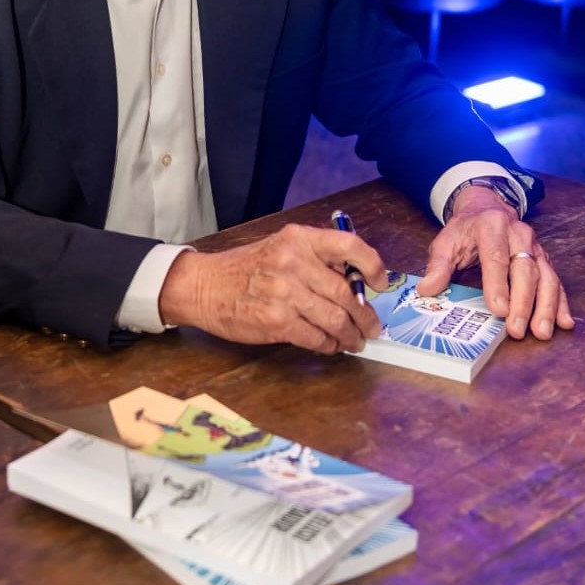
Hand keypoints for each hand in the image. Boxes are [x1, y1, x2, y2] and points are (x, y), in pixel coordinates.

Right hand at [160, 224, 386, 352]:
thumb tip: (356, 282)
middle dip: (365, 316)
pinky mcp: (275, 321)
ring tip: (354, 341)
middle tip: (372, 327)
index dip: (373, 266)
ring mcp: (284, 292)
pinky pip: (315, 337)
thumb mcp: (280, 248)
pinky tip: (330, 346)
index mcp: (298, 239)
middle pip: (346, 293)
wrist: (204, 286)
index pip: (350, 246)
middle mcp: (293, 262)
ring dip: (350, 335)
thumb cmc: (245, 268)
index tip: (380, 284)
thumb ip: (315, 259)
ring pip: (335, 320)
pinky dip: (328, 345)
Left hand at [414, 186, 573, 339]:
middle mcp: (519, 234)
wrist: (488, 208)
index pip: (496, 257)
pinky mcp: (545, 259)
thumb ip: (437, 265)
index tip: (498, 310)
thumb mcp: (446, 241)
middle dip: (523, 302)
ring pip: (546, 277)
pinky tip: (564, 322)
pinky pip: (557, 282)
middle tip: (516, 329)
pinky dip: (561, 303)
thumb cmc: (465, 229)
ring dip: (546, 307)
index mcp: (491, 226)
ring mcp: (535, 247)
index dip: (498, 285)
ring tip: (540, 332)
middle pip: (525, 270)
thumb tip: (427, 290)